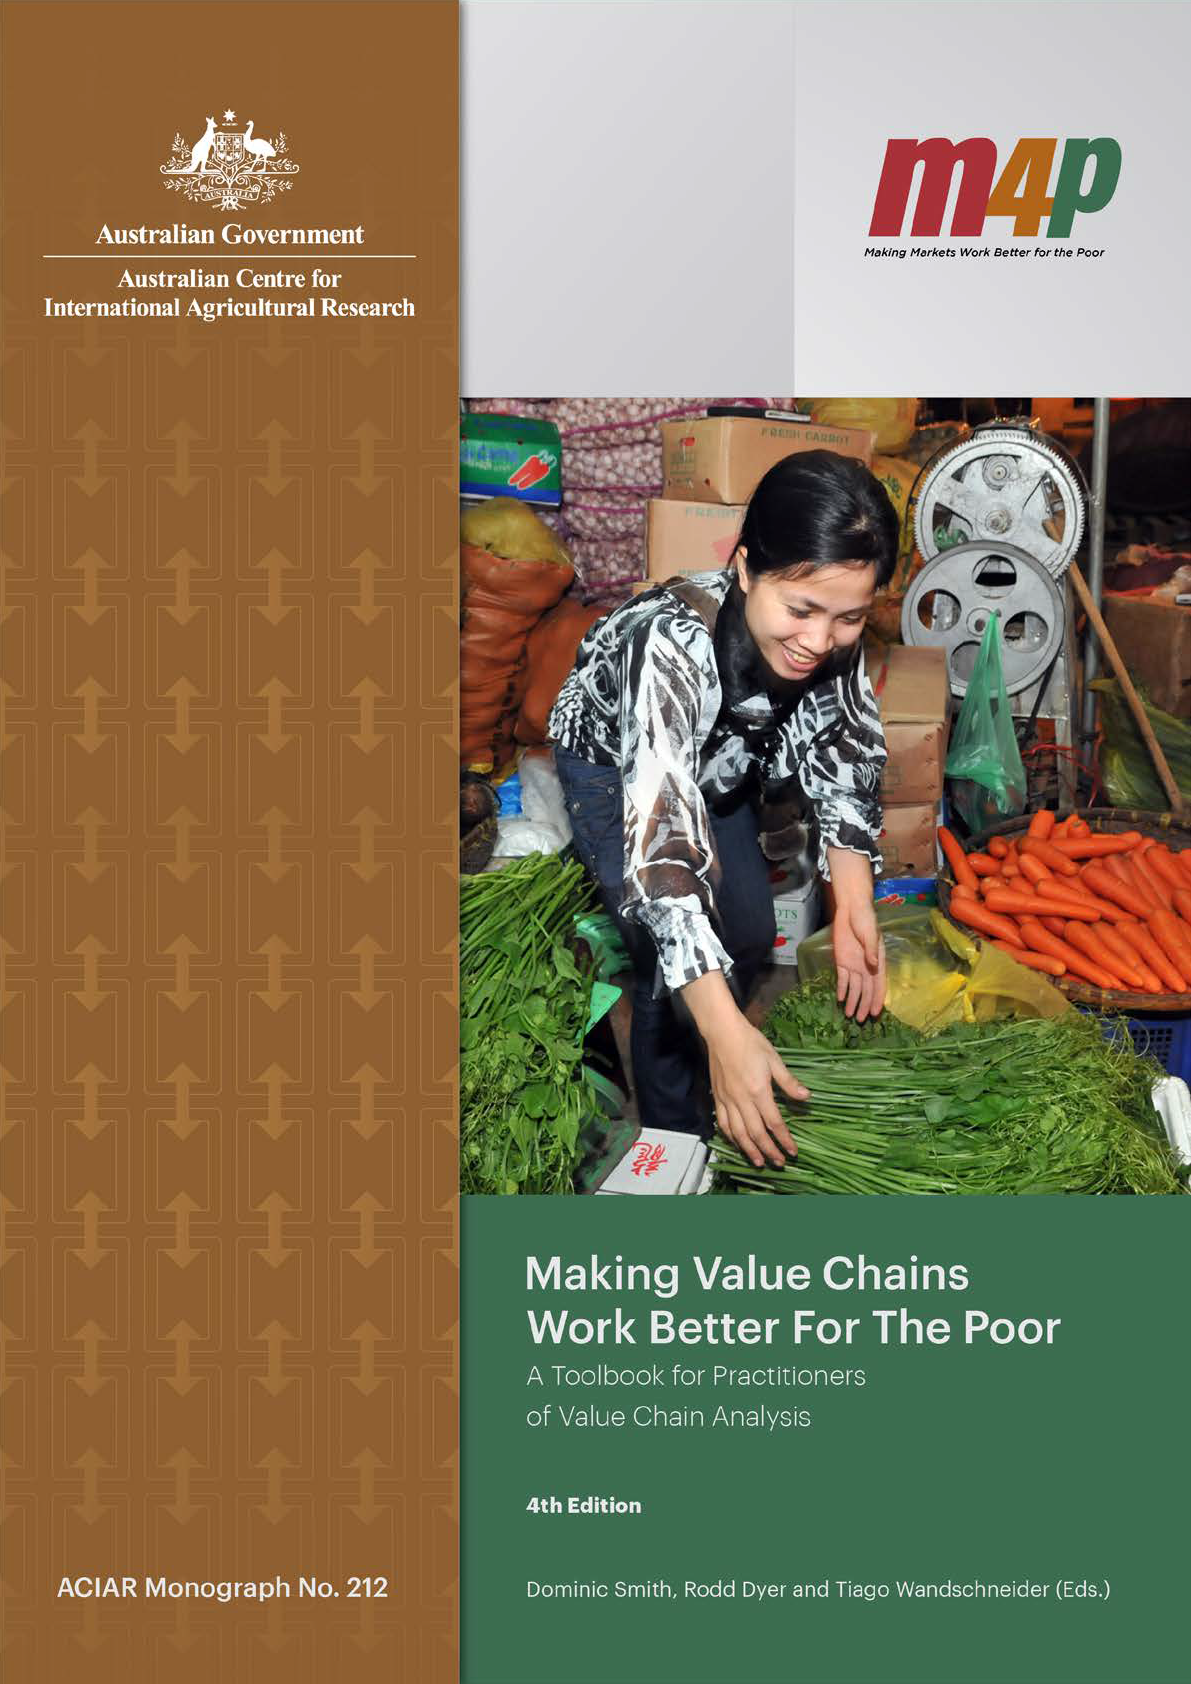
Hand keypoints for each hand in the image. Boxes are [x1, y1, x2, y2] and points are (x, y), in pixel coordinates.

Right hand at [705, 1013, 807, 1168]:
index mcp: (759, 1091)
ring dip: (749, 1150)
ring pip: (738, 1133)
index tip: (793, 1151)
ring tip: (758, 1162)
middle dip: (769, 1151)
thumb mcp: (774, 1059)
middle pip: (756, 1133)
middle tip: (779, 1163)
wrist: (722, 1032)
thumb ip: (788, 1082)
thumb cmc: (750, 1043)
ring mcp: (727, 1100)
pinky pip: (723, 1123)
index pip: (774, 1122)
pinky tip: (737, 1143)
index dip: (784, 1139)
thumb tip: (806, 1097)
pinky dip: (731, 1137)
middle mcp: (742, 1100)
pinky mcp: (717, 1097)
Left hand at [832, 898, 885, 1021]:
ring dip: (853, 1001)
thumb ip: (870, 950)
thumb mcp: (870, 934)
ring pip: (854, 988)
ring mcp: (854, 965)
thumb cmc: (865, 919)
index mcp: (878, 961)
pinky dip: (842, 990)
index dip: (877, 998)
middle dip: (864, 1005)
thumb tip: (874, 965)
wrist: (850, 909)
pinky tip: (841, 1000)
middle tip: (861, 1020)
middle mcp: (867, 966)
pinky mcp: (842, 961)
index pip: (878, 984)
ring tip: (850, 1016)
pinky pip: (843, 979)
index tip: (876, 1012)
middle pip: (866, 990)